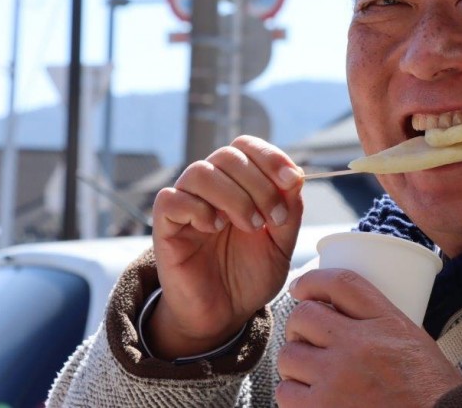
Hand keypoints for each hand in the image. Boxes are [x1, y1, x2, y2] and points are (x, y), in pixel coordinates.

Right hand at [146, 135, 304, 358]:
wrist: (224, 315)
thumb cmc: (250, 275)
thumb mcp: (281, 244)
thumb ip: (290, 211)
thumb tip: (295, 176)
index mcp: (239, 184)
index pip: (246, 147)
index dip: (269, 156)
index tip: (290, 180)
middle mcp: (211, 188)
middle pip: (227, 156)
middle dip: (258, 183)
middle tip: (272, 219)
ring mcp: (186, 204)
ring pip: (200, 172)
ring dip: (233, 196)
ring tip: (250, 226)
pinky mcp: (165, 227)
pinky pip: (171, 199)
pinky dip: (197, 208)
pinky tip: (214, 227)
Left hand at [275, 268, 461, 406]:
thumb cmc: (431, 389)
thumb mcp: (416, 340)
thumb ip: (380, 323)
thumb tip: (343, 315)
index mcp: (386, 323)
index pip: (341, 283)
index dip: (313, 279)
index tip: (300, 287)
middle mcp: (358, 345)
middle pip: (303, 316)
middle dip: (298, 325)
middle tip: (305, 337)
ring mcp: (337, 379)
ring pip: (289, 355)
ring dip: (294, 361)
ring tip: (307, 371)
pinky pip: (286, 392)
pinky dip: (293, 393)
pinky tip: (308, 397)